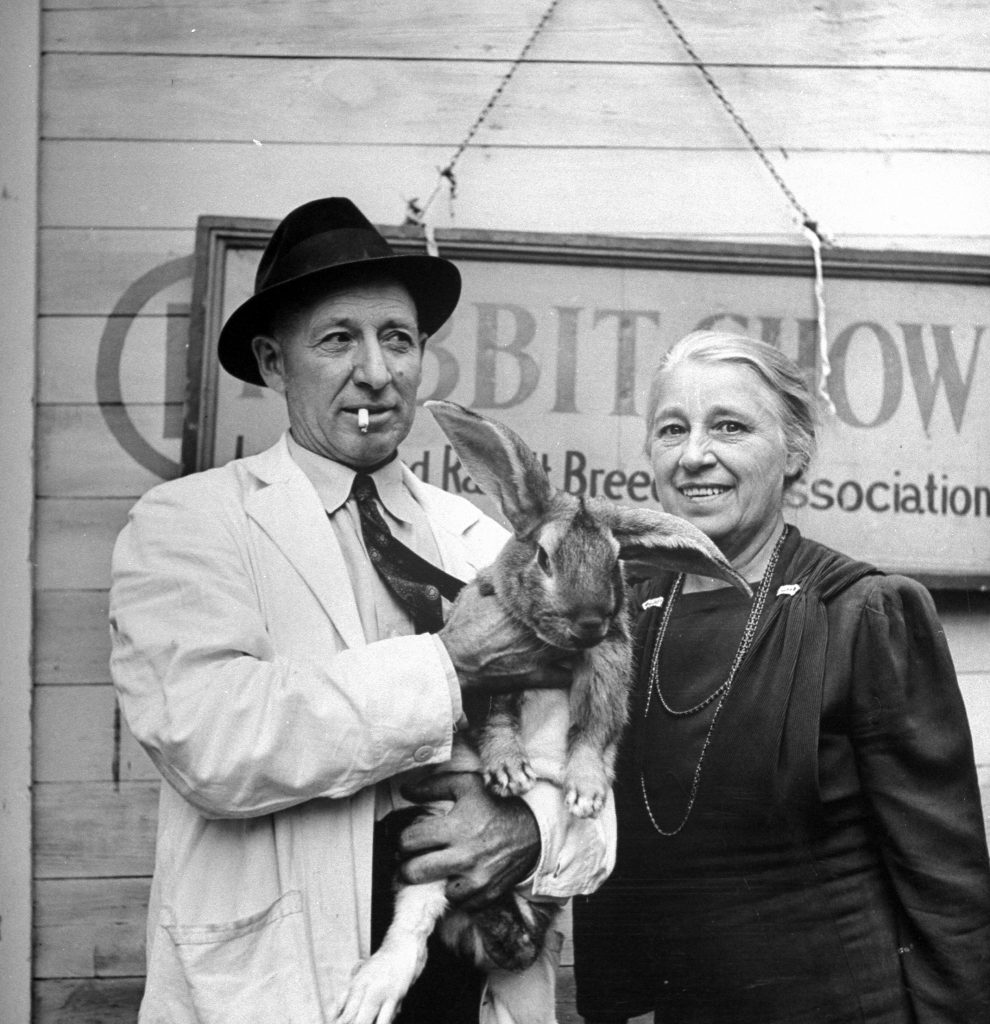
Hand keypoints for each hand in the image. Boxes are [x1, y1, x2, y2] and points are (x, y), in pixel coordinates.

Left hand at [397, 772, 539, 910]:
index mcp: (455, 828)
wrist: (534, 828)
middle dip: (406, 866)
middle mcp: (463, 857)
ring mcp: (476, 880)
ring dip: (433, 882)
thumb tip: (405, 791)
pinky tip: (458, 877)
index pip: (409, 842)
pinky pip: (459, 903)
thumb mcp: (466, 785)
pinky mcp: (487, 895)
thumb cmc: (496, 804)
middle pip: (413, 873)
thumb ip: (432, 787)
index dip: (404, 840)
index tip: (409, 840)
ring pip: (434, 892)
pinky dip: (456, 893)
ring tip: (437, 869)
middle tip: (411, 860)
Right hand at [439, 586, 571, 693]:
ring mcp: (540, 652)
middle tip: (573, 620)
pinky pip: (565, 675)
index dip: (563, 598)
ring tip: (572, 641)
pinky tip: (563, 667)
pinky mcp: (536, 675)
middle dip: (573, 620)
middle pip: (572, 621)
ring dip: (574, 644)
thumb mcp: (473, 593)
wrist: (453, 662)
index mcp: (525, 605)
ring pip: (575, 646)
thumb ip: (491, 576)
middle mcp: (537, 626)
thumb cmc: (462, 628)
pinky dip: (566, 672)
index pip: (558, 597)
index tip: (563, 599)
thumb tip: (502, 565)